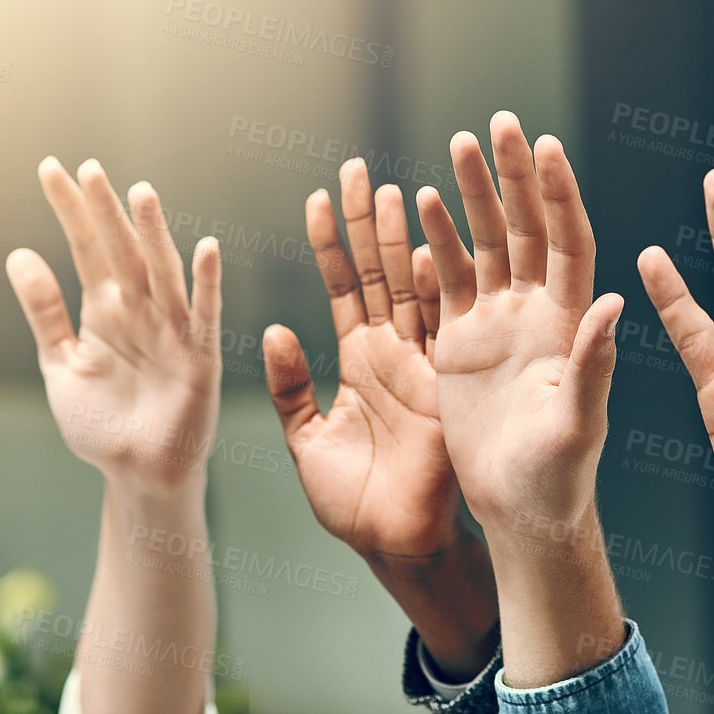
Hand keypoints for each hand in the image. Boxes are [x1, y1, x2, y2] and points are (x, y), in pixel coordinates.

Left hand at [6, 158, 220, 491]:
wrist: (139, 474)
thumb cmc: (104, 422)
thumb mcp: (62, 364)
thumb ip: (44, 311)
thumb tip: (18, 255)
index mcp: (106, 308)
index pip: (85, 247)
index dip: (69, 210)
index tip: (51, 168)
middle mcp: (139, 308)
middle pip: (121, 250)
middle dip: (104, 211)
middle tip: (89, 168)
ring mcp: (171, 328)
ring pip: (161, 271)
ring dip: (153, 234)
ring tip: (140, 194)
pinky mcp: (199, 356)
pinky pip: (204, 314)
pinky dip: (207, 283)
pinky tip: (207, 249)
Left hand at [264, 160, 497, 678]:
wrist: (394, 544)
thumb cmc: (352, 501)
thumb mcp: (304, 439)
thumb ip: (288, 387)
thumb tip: (272, 330)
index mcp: (359, 358)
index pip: (344, 284)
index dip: (331, 241)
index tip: (321, 196)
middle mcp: (391, 350)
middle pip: (379, 269)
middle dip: (369, 220)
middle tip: (359, 169)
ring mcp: (420, 362)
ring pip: (411, 286)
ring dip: (404, 240)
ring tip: (395, 190)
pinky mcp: (441, 384)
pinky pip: (437, 327)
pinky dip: (434, 289)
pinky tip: (426, 247)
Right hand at [418, 112, 622, 545]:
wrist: (521, 513)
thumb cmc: (560, 479)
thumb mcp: (579, 425)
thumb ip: (592, 365)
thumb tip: (612, 302)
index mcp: (571, 323)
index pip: (569, 242)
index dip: (559, 194)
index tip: (547, 147)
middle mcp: (539, 311)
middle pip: (528, 227)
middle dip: (515, 175)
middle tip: (502, 122)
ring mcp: (500, 322)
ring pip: (488, 242)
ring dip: (474, 194)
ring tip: (460, 142)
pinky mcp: (463, 341)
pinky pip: (449, 279)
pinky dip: (438, 240)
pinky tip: (422, 201)